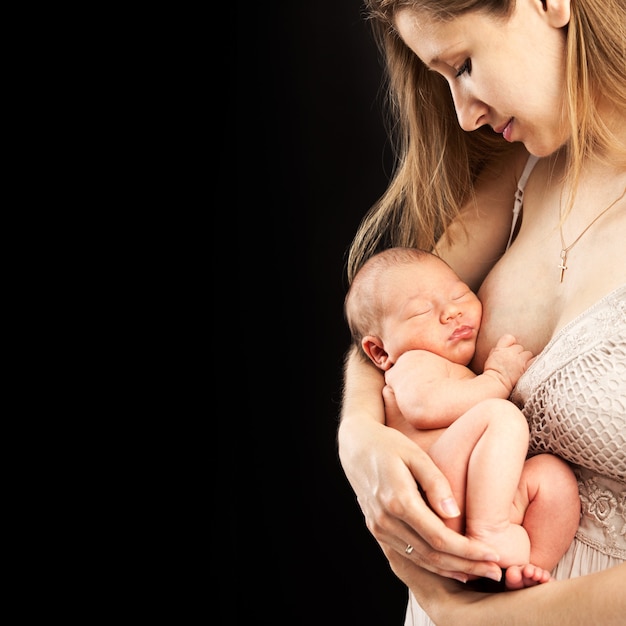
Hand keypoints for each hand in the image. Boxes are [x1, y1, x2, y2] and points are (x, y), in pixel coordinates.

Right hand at [338, 411, 502, 581]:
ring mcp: (379, 527)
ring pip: (419, 559)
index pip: (439, 537)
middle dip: (466, 567)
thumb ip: (435, 482)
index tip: (493, 555)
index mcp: (397, 500)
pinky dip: (432, 564)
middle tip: (495, 572)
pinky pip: (407, 554)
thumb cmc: (388, 445)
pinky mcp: (377, 529)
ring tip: (480, 573)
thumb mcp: (415, 454)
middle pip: (431, 554)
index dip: (468, 551)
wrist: (356, 446)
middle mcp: (386, 519)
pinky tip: (452, 567)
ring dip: (451, 570)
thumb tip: (454, 513)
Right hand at [483, 334, 533, 389]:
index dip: (510, 342)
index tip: (510, 348)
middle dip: (518, 353)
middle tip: (515, 361)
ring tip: (521, 366)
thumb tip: (499, 348)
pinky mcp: (525, 367)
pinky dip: (535, 361)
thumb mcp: (490, 358)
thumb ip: (496, 350)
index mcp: (500, 349)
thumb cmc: (491, 372)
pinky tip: (532, 364)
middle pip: (519, 347)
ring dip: (526, 359)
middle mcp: (511, 352)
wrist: (495, 382)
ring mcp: (519, 360)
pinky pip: (535, 360)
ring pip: (528, 354)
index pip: (509, 338)